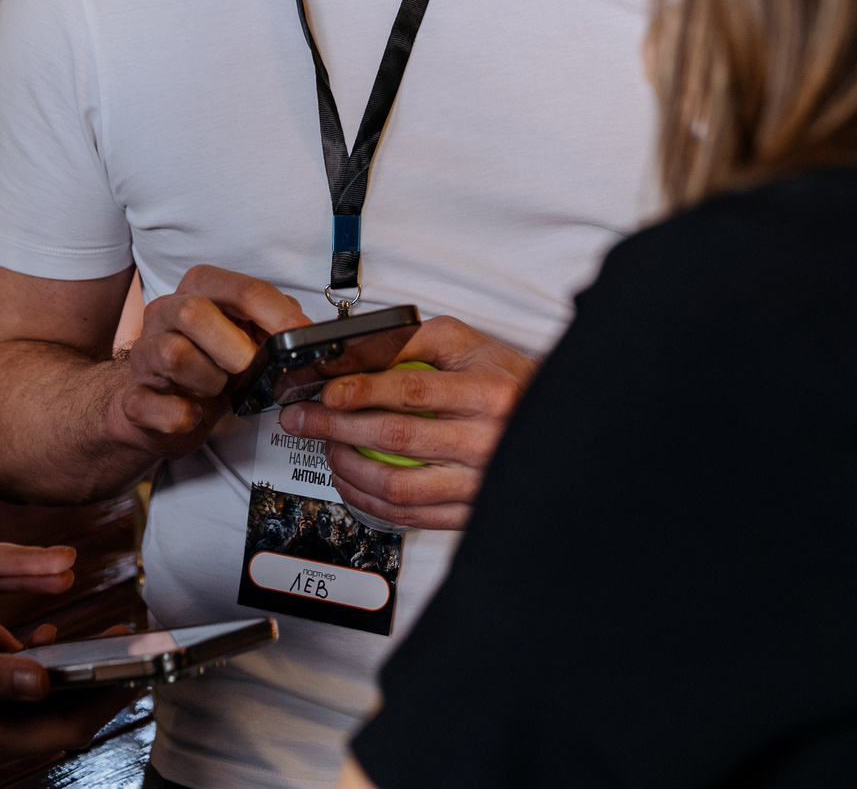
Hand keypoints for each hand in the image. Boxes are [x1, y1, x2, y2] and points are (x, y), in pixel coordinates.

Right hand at [0, 645, 136, 768]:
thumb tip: (42, 677)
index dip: (107, 699)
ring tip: (104, 639)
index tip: (139, 670)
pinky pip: (19, 686)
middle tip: (132, 646)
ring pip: (46, 699)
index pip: (69, 727)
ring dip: (76, 671)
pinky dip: (36, 661)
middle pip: (67, 713)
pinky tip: (42, 636)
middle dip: (102, 681)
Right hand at [110, 264, 309, 455]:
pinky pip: (151, 404)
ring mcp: (144, 354)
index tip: (302, 336)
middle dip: (234, 347)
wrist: (163, 407)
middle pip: (193, 311)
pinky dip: (181, 415)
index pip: (240, 289)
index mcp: (198, 291)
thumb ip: (273, 326)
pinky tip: (193, 413)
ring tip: (218, 389)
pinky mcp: (133, 397)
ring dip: (209, 380)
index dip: (277, 314)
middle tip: (249, 368)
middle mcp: (164, 313)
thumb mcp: (246, 338)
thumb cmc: (211, 367)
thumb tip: (303, 329)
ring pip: (174, 354)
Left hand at [277, 317, 532, 529]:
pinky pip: (408, 515)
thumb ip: (413, 342)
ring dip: (348, 469)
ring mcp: (477, 483)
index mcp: (486, 395)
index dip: (360, 392)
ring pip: (397, 486)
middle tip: (302, 419)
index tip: (325, 390)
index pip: (411, 392)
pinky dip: (368, 500)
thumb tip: (357, 350)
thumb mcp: (467, 345)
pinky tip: (350, 481)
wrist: (554, 425)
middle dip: (334, 427)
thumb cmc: (507, 382)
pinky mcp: (468, 511)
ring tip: (325, 449)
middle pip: (395, 438)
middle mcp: (484, 442)